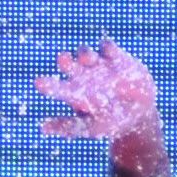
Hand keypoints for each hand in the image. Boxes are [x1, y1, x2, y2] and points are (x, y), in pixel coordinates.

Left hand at [34, 40, 160, 150]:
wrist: (138, 115)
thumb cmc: (109, 122)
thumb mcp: (89, 127)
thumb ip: (67, 126)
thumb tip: (42, 128)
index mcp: (74, 92)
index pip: (57, 87)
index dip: (49, 85)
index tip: (39, 83)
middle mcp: (83, 75)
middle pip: (70, 65)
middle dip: (66, 62)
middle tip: (62, 60)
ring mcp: (99, 65)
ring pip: (86, 54)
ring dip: (85, 54)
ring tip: (86, 57)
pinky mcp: (117, 58)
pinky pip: (109, 48)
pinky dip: (107, 48)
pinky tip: (108, 50)